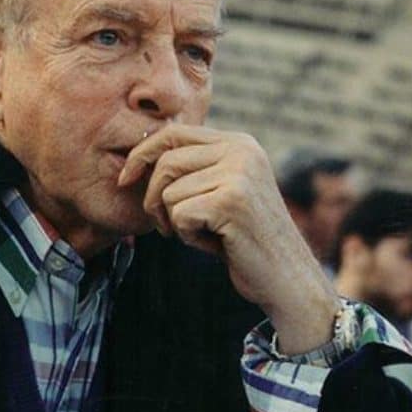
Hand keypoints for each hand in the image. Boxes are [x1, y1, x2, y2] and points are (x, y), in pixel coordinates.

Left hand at [119, 125, 336, 352]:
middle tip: (169, 226)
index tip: (125, 179)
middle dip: (154, 199)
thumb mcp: (223, 191)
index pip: (174, 133)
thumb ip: (196, 168)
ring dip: (177, 223)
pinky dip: (189, 237)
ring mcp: (239, 174)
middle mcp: (242, 151)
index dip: (142, 154)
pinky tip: (216, 244)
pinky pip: (180, 215)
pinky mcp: (232, 202)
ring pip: (170, 193)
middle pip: (166, 163)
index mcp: (239, 143)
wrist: (287, 277)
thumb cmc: (245, 239)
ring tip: (207, 235)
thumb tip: (140, 153)